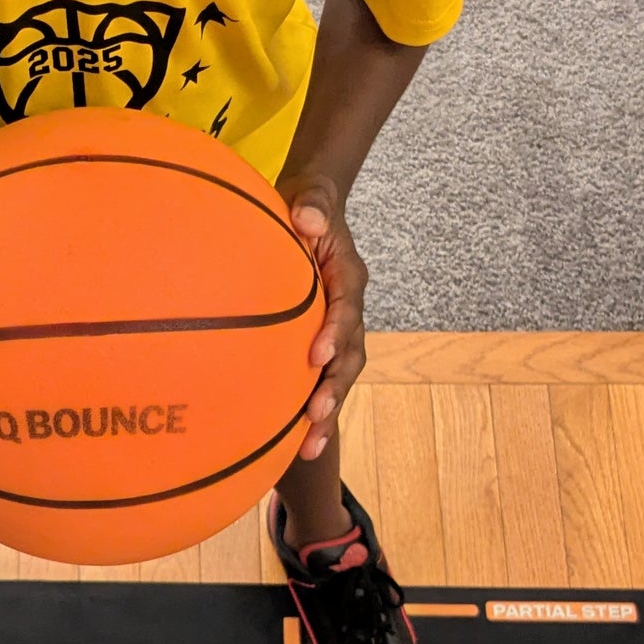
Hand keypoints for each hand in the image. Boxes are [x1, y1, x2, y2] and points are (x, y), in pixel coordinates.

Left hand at [279, 171, 366, 459]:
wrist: (311, 211)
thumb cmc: (306, 204)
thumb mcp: (310, 196)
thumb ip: (312, 206)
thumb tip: (308, 218)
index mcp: (347, 276)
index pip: (345, 307)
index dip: (335, 332)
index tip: (317, 355)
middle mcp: (348, 307)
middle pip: (350, 354)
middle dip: (336, 388)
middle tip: (317, 417)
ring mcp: (338, 328)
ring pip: (340, 375)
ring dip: (328, 410)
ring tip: (310, 447)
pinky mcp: (322, 341)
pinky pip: (321, 377)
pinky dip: (312, 406)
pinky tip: (292, 440)